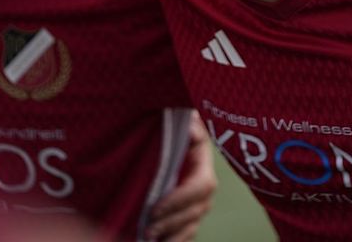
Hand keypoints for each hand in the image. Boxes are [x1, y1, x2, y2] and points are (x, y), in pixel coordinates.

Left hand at [146, 111, 215, 240]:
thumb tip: (191, 129)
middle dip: (172, 222)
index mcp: (203, 165)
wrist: (168, 140)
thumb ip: (188, 125)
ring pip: (191, 226)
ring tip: (149, 238)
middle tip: (148, 229)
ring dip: (172, 234)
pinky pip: (185, 233)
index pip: (200, 187)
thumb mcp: (180, 121)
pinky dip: (173, 240)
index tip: (155, 207)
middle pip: (195, 211)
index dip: (180, 199)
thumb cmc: (172, 128)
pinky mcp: (186, 215)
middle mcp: (203, 188)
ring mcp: (196, 204)